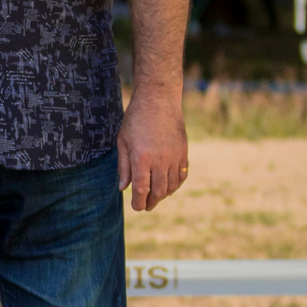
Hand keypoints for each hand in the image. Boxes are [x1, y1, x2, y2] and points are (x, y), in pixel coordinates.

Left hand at [117, 92, 187, 211]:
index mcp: (141, 158)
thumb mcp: (123, 141)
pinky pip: (182, 175)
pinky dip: (176, 184)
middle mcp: (159, 160)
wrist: (159, 99)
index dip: (138, 202)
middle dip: (151, 202)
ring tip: (156, 196)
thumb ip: (123, 166)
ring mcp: (174, 156)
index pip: (141, 190)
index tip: (136, 206)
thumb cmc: (136, 118)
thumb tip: (123, 188)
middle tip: (146, 206)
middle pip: (158, 191)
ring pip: (171, 185)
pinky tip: (169, 185)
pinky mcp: (183, 152)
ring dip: (163, 195)